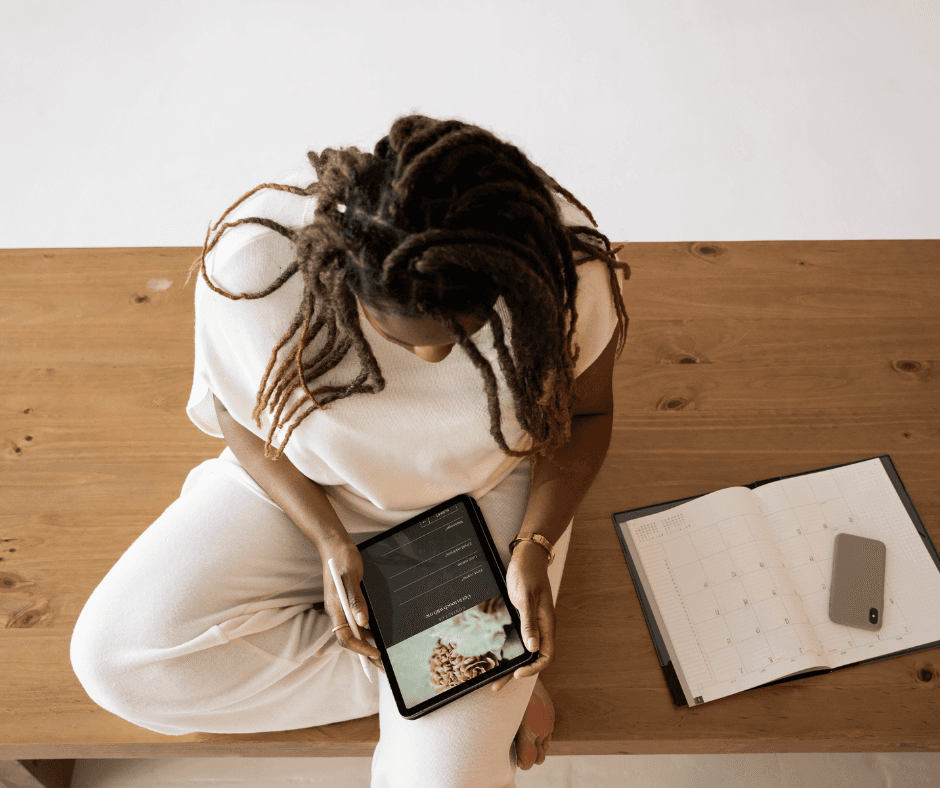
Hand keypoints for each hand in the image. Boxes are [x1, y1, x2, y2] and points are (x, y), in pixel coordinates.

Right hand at [318, 537, 384, 673]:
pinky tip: (376, 634)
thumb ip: (356, 600)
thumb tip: (363, 622)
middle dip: (365, 653)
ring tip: (380, 654)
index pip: (345, 637)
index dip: (360, 648)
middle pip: (349, 639)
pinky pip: (355, 621)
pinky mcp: (347, 601)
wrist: (335, 545)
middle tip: (381, 664)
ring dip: (366, 643)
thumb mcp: (351, 578)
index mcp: (335, 608)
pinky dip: (365, 630)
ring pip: (353, 632)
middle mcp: (337, 611)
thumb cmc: (342, 559)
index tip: (375, 653)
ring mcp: (341, 607)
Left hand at [491, 539, 553, 691]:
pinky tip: (497, 654)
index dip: (533, 668)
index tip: (516, 673)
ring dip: (512, 664)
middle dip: (517, 673)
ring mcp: (533, 623)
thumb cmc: (527, 574)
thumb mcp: (525, 597)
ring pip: (525, 650)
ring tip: (494, 676)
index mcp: (547, 624)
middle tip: (496, 685)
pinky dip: (509, 649)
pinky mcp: (523, 618)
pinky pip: (519, 639)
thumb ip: (529, 622)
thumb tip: (533, 647)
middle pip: (533, 657)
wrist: (526, 556)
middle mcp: (542, 627)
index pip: (546, 655)